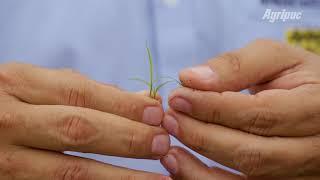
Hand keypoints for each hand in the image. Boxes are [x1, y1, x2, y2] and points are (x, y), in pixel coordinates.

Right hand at [0, 63, 170, 179]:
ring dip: (122, 175)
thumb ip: (85, 91)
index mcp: (16, 83)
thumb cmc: (11, 100)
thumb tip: (143, 101)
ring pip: (72, 171)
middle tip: (162, 142)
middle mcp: (9, 121)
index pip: (80, 93)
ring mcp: (6, 161)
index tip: (156, 112)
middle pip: (79, 130)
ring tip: (159, 175)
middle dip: (127, 137)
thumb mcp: (37, 85)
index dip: (122, 105)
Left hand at [162, 39, 319, 178]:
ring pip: (249, 178)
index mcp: (316, 108)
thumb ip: (235, 64)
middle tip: (170, 119)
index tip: (178, 97)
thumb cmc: (294, 77)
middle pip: (253, 152)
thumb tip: (190, 78)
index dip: (214, 108)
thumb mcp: (275, 58)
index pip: (260, 114)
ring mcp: (301, 173)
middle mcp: (314, 148)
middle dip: (203, 137)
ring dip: (200, 169)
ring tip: (168, 151)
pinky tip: (181, 167)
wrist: (317, 103)